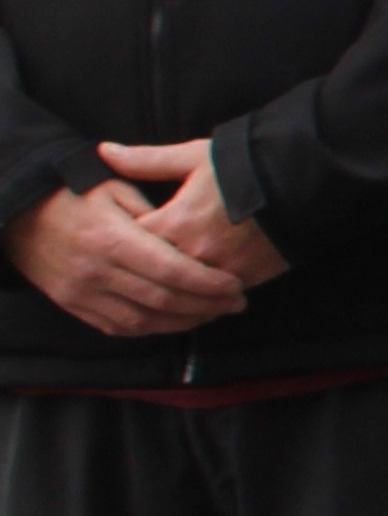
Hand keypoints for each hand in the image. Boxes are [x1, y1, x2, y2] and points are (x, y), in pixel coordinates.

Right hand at [5, 176, 249, 337]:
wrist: (18, 212)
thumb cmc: (73, 192)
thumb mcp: (113, 186)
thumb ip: (152, 210)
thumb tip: (190, 233)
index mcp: (111, 238)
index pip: (171, 270)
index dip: (209, 282)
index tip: (237, 285)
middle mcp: (96, 271)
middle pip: (163, 300)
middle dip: (207, 306)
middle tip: (237, 303)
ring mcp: (82, 293)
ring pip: (144, 321)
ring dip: (185, 322)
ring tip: (214, 313)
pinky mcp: (73, 306)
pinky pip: (120, 327)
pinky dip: (153, 328)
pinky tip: (177, 321)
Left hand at [98, 138, 286, 288]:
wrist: (303, 181)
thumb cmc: (245, 165)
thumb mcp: (193, 157)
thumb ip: (146, 160)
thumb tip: (104, 151)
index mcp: (176, 220)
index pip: (131, 243)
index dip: (123, 243)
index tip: (121, 242)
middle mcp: (194, 250)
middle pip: (154, 274)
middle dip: (144, 274)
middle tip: (133, 276)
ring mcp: (221, 268)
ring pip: (183, 293)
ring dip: (172, 295)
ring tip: (164, 294)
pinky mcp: (246, 278)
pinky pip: (213, 298)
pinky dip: (202, 300)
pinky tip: (196, 299)